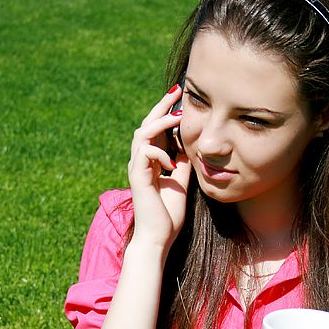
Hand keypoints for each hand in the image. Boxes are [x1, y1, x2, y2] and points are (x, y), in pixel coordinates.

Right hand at [127, 85, 191, 251]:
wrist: (158, 237)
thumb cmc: (168, 214)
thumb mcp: (181, 181)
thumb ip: (182, 162)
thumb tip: (190, 145)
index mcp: (151, 161)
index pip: (156, 129)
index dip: (166, 112)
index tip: (181, 96)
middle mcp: (141, 161)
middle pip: (146, 124)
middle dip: (162, 106)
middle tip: (177, 91)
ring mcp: (137, 168)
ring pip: (142, 134)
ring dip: (160, 122)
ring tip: (178, 116)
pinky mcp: (138, 177)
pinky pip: (144, 153)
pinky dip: (159, 153)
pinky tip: (172, 163)